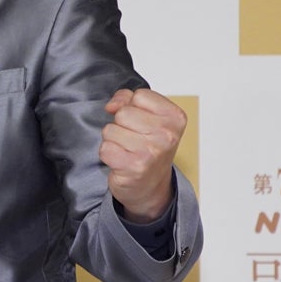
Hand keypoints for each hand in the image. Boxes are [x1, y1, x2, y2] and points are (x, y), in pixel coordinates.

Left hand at [100, 87, 184, 221]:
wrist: (151, 186)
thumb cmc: (149, 148)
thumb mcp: (148, 117)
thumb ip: (128, 99)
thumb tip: (111, 105)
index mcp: (175, 118)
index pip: (140, 95)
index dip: (133, 106)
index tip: (142, 122)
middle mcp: (166, 135)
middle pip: (123, 113)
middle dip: (122, 125)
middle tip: (134, 139)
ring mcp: (151, 152)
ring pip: (110, 130)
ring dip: (114, 140)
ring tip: (128, 150)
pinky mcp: (133, 167)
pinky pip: (105, 148)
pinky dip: (108, 154)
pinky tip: (122, 160)